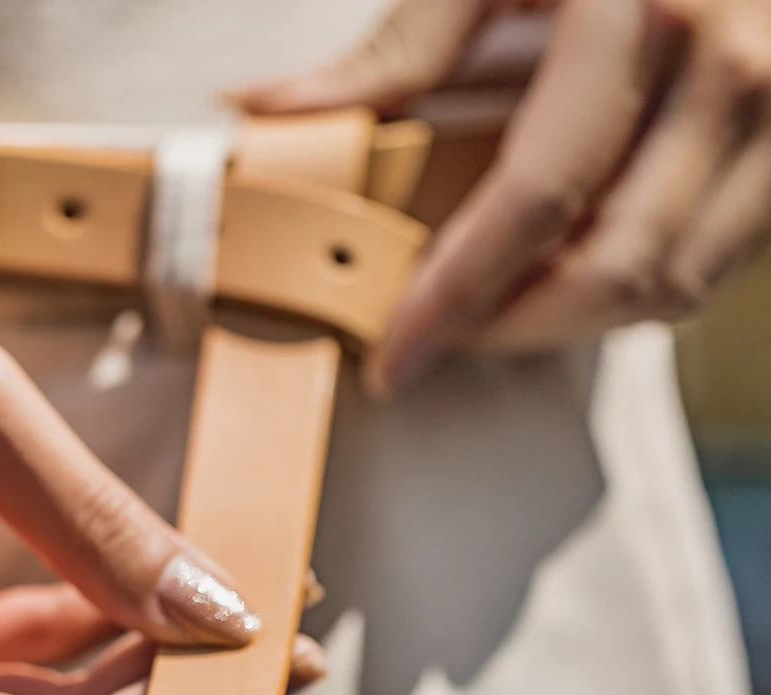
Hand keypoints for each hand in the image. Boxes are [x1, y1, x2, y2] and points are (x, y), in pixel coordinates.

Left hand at [236, 0, 770, 394]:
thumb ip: (402, 47)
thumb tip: (273, 110)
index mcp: (640, 18)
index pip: (530, 204)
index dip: (453, 298)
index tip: (392, 357)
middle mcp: (728, 79)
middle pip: (607, 274)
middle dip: (505, 334)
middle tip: (430, 342)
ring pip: (665, 292)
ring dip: (563, 325)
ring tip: (487, 312)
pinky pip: (708, 273)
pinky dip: (627, 298)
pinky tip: (563, 278)